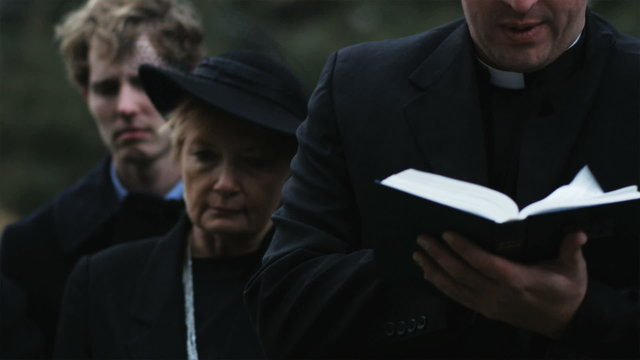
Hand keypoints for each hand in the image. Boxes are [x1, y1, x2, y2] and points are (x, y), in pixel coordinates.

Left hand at [413, 231, 587, 338]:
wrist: (567, 322)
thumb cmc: (567, 290)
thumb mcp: (574, 269)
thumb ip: (571, 249)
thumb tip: (577, 233)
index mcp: (518, 281)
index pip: (485, 263)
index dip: (465, 249)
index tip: (448, 234)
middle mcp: (499, 294)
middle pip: (463, 274)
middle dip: (440, 256)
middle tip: (422, 239)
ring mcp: (490, 305)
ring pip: (455, 288)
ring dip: (434, 270)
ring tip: (417, 255)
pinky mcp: (486, 311)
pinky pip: (458, 298)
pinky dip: (441, 286)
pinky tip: (428, 274)